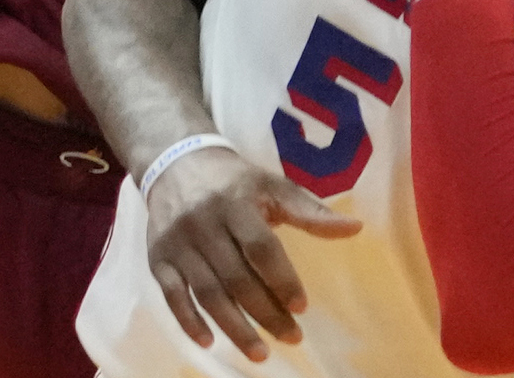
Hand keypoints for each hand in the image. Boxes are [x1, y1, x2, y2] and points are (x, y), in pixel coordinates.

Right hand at [144, 145, 361, 359]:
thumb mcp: (272, 186)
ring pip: (207, 292)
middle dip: (266, 312)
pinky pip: (171, 296)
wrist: (174, 161)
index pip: (260, 247)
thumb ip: (310, 212)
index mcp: (235, 202)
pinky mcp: (157, 258)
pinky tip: (210, 341)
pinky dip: (189, 321)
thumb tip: (356, 228)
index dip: (282, 278)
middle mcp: (203, 223)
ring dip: (233, 327)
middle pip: (236, 277)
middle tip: (292, 337)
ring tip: (260, 353)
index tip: (303, 306)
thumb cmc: (234, 181)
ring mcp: (178, 243)